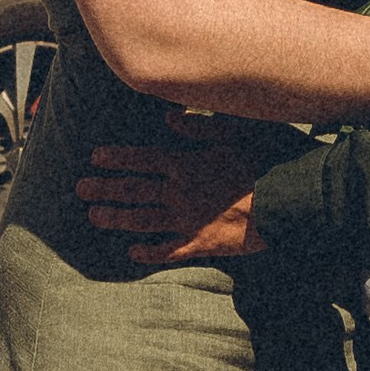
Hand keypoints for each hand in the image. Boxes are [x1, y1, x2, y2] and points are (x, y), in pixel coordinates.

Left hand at [79, 119, 268, 265]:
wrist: (290, 202)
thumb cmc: (268, 161)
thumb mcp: (236, 132)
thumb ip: (200, 126)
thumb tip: (168, 117)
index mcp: (186, 163)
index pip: (141, 159)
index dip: (116, 159)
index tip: (94, 159)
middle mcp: (180, 192)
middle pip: (133, 190)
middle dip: (104, 189)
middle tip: (79, 189)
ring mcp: (188, 220)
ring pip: (143, 220)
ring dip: (116, 218)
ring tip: (94, 217)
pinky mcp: (202, 243)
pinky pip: (168, 251)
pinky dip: (149, 252)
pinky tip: (132, 253)